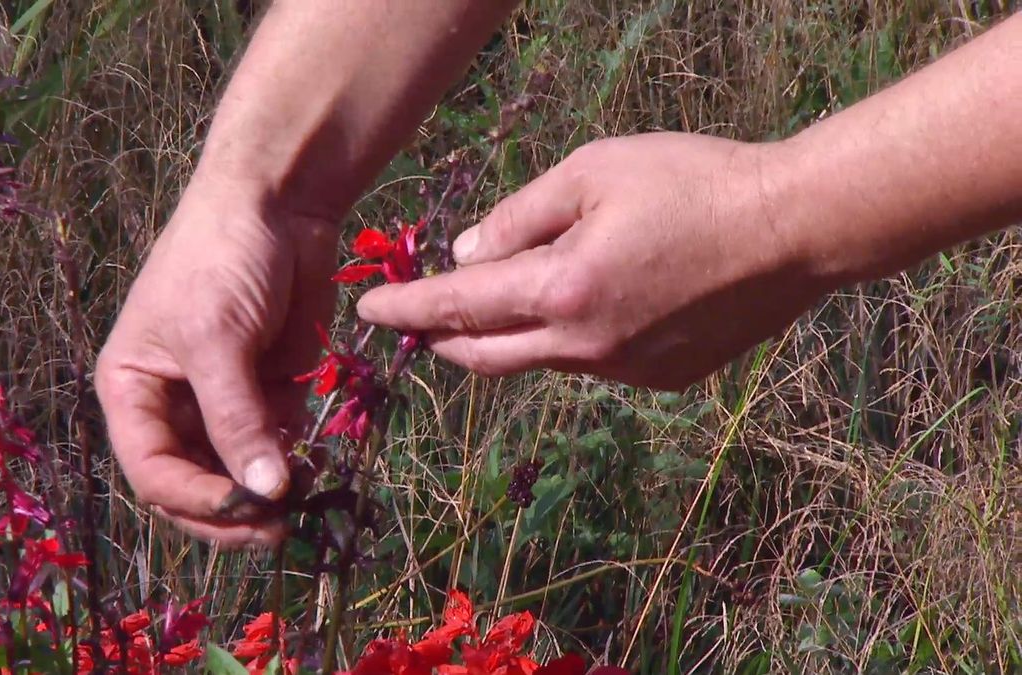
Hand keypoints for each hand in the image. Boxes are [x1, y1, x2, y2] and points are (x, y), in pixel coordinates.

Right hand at [95, 177, 336, 545]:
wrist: (278, 201)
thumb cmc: (221, 258)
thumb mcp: (216, 338)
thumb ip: (236, 418)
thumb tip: (262, 494)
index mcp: (132, 390)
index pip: (152, 471)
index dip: (193, 500)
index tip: (245, 510)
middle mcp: (171, 405)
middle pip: (193, 483)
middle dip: (231, 510)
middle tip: (277, 529)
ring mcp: (222, 402)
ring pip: (237, 474)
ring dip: (266, 494)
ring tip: (303, 497)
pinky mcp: (268, 392)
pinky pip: (276, 447)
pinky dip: (294, 464)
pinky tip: (316, 465)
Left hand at [358, 133, 828, 389]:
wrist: (794, 230)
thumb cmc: (693, 182)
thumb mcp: (594, 171)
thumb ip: (520, 216)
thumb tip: (467, 254)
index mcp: (562, 289)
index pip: (458, 308)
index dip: (407, 309)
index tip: (368, 311)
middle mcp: (586, 345)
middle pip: (486, 356)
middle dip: (441, 341)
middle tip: (418, 322)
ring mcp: (626, 370)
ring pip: (542, 360)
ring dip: (510, 336)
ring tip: (506, 298)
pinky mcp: (661, 379)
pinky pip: (592, 363)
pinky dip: (568, 339)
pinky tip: (587, 305)